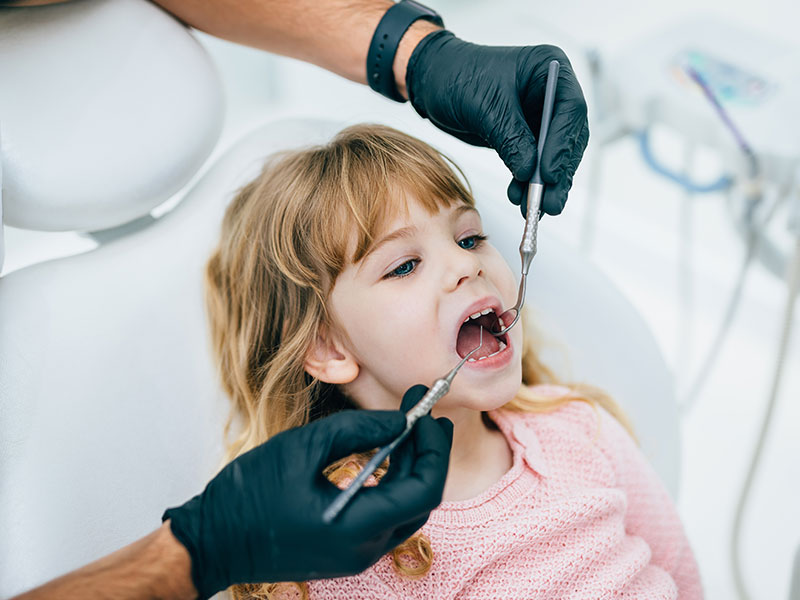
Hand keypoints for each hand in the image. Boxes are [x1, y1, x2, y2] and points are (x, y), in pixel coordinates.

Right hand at [162, 393, 452, 598]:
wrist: (212, 541)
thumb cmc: (248, 495)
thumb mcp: (303, 447)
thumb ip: (357, 431)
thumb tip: (399, 421)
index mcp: (356, 528)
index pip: (424, 490)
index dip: (433, 448)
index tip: (428, 413)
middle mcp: (364, 550)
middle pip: (420, 500)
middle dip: (428, 453)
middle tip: (425, 414)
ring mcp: (355, 555)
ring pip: (406, 510)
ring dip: (412, 467)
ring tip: (411, 428)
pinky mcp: (345, 551)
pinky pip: (384, 517)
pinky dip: (393, 484)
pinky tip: (386, 455)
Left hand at [405, 31, 588, 216]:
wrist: (433, 82)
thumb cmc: (457, 77)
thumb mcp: (485, 107)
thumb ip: (511, 138)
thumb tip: (530, 172)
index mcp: (549, 69)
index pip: (570, 110)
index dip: (562, 145)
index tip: (548, 174)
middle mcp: (551, 92)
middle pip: (568, 138)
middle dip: (559, 174)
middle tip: (549, 203)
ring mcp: (541, 116)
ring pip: (555, 156)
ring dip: (545, 185)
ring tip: (534, 209)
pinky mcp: (527, 136)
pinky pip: (535, 164)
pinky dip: (529, 183)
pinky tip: (519, 198)